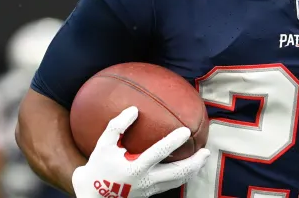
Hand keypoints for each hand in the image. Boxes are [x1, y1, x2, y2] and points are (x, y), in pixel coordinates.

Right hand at [72, 106, 209, 197]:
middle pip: (176, 173)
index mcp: (134, 168)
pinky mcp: (150, 195)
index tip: (185, 131)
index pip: (158, 153)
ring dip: (193, 170)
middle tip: (206, 151)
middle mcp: (145, 181)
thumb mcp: (103, 145)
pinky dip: (183, 176)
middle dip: (194, 163)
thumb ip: (117, 126)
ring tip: (203, 159)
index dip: (172, 142)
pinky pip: (171, 185)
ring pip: (177, 182)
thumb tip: (134, 109)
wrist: (93, 196)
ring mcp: (149, 190)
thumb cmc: (98, 167)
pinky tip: (189, 167)